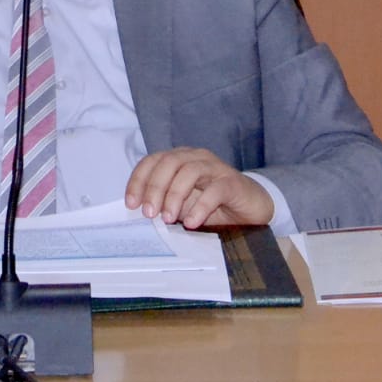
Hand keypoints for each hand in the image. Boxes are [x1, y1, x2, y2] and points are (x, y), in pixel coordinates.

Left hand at [124, 147, 273, 229]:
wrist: (251, 209)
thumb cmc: (213, 205)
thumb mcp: (183, 205)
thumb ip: (164, 204)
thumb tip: (142, 213)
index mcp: (180, 160)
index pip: (152, 161)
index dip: (139, 180)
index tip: (131, 203)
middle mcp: (196, 158)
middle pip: (169, 163)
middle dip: (154, 188)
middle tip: (149, 213)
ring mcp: (215, 168)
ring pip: (189, 172)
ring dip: (174, 196)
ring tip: (169, 219)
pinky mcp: (232, 182)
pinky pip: (215, 190)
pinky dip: (200, 207)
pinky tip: (193, 223)